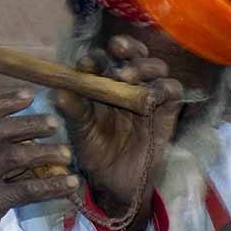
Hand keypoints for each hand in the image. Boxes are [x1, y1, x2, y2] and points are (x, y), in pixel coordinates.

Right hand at [0, 90, 79, 230]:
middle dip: (29, 123)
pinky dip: (50, 185)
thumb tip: (19, 142)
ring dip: (45, 152)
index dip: (3, 102)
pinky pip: (24, 190)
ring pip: (14, 156)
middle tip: (55, 124)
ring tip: (67, 154)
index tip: (29, 96)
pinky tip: (68, 184)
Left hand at [53, 36, 183, 230]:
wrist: (116, 183)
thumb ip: (73, 111)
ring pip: (155, 67)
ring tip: (128, 77)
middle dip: (127, 47)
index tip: (87, 64)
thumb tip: (58, 92)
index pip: (100, 61)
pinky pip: (172, 91)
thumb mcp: (80, 133)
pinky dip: (165, 88)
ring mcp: (148, 95)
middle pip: (131, 55)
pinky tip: (153, 94)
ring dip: (143, 66)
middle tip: (116, 49)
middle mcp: (125, 85)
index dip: (94, 58)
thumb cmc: (95, 153)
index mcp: (100, 85)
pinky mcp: (167, 109)